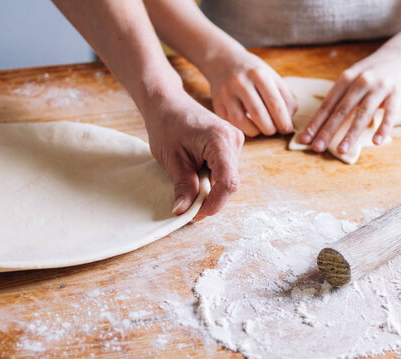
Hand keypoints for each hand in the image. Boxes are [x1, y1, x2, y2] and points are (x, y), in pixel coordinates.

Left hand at [143, 90, 243, 220]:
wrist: (165, 102)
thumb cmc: (166, 125)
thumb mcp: (172, 160)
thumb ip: (183, 187)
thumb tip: (183, 212)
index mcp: (221, 141)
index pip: (227, 184)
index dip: (213, 204)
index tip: (195, 215)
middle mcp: (234, 140)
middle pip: (229, 184)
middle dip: (210, 198)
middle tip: (187, 205)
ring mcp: (234, 142)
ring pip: (227, 179)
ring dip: (209, 189)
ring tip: (188, 184)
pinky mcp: (230, 144)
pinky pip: (224, 171)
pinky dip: (210, 180)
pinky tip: (194, 174)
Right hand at [202, 49, 296, 136]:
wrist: (223, 61)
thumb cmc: (252, 72)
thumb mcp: (271, 76)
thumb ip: (284, 96)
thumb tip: (289, 119)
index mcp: (258, 74)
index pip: (274, 103)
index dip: (283, 121)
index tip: (287, 129)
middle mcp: (240, 82)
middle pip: (258, 114)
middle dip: (270, 128)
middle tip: (274, 130)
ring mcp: (226, 93)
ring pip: (242, 122)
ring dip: (256, 131)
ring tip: (262, 128)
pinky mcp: (217, 103)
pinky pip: (231, 123)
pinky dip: (243, 128)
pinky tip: (249, 125)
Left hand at [298, 47, 400, 153]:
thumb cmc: (371, 73)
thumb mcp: (352, 78)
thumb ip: (339, 97)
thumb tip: (320, 122)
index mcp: (345, 79)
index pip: (327, 105)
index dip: (315, 123)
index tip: (305, 139)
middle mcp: (360, 82)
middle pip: (341, 110)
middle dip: (327, 131)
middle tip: (317, 148)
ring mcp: (379, 87)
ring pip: (362, 113)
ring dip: (351, 134)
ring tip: (341, 150)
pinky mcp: (397, 93)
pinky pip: (390, 113)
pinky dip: (383, 128)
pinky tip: (376, 142)